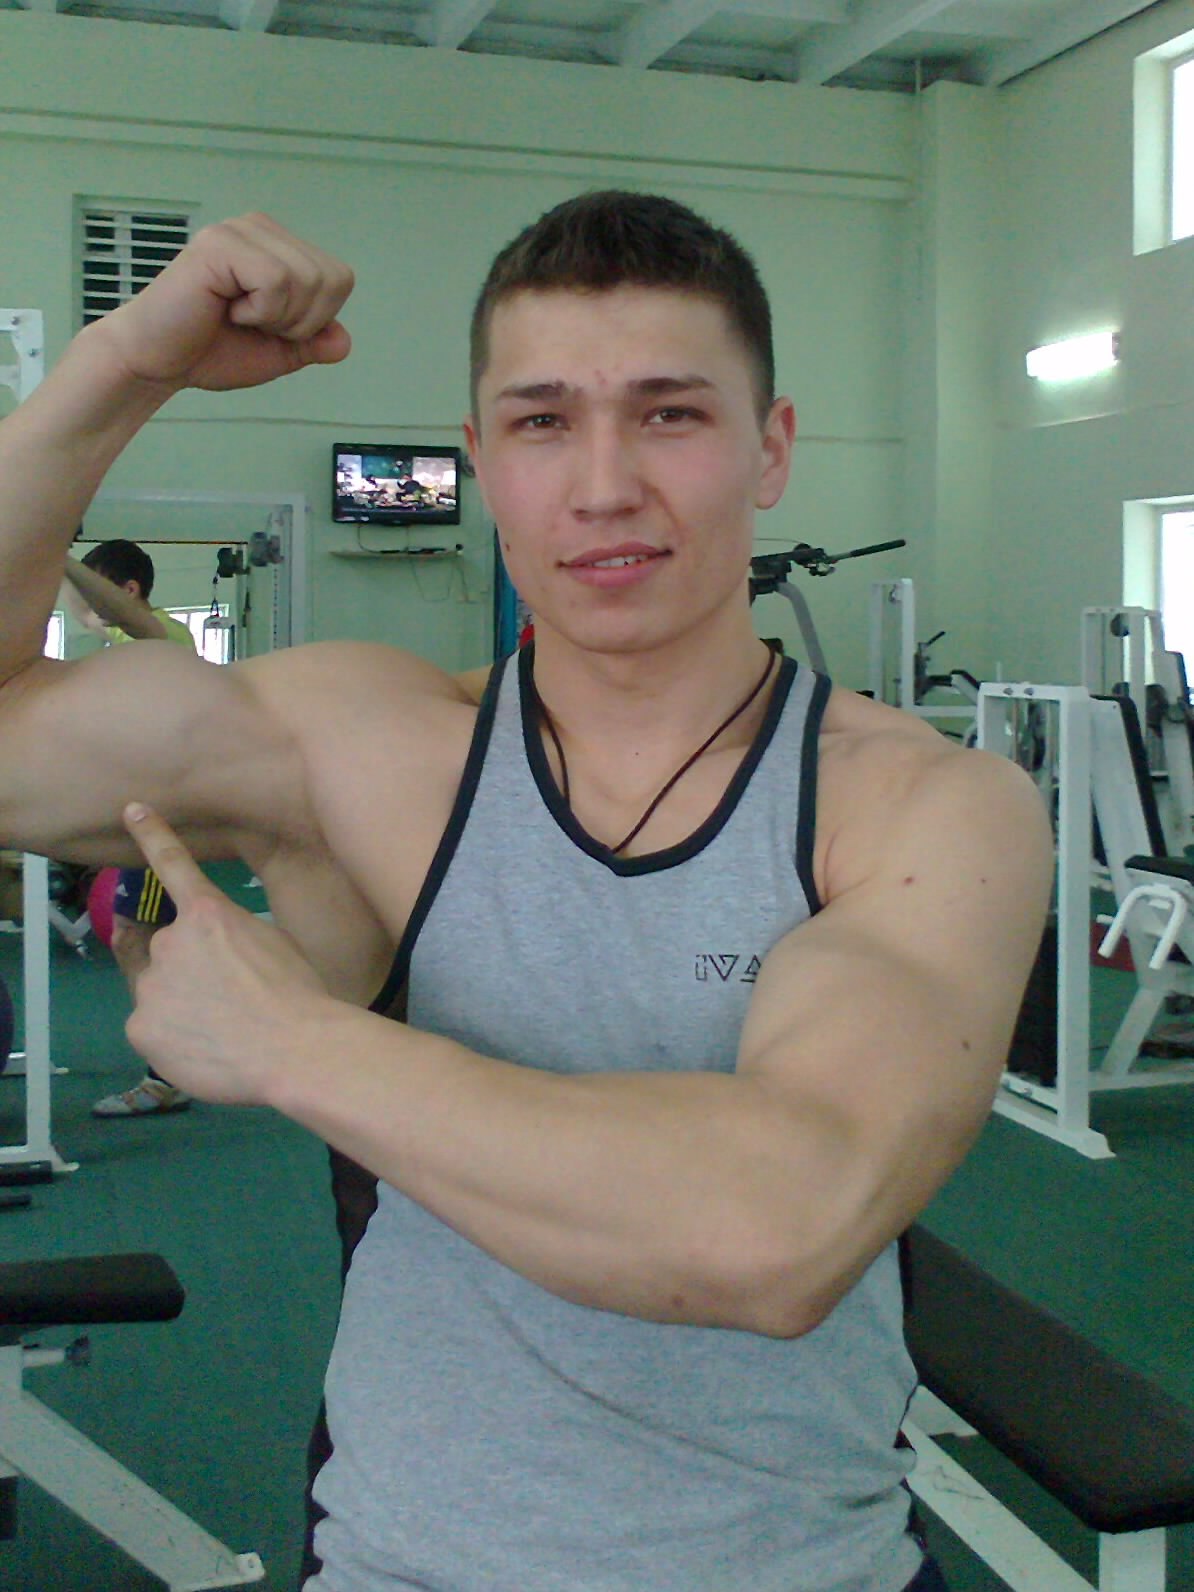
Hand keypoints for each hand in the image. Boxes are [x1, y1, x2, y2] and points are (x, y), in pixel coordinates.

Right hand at [95, 213, 353, 393]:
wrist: (158, 362)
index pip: (340, 279)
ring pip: (306, 280)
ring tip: (236, 314)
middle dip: (300, 321)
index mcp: (278, 246)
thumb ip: (313, 343)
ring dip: (276, 317)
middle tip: (251, 322)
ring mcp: (239, 231)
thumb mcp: (278, 353)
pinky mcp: (219, 244)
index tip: (269, 325)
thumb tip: (342, 341)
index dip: (315, 319)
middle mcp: (260, 228)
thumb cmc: (210, 349)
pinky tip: (225, 308)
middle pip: (331, 279)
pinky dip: (258, 311)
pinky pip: (275, 281)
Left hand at [122, 802, 327, 1104]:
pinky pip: (151, 1027)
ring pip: (156, 990)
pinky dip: (172, 1036)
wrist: (295, 1047)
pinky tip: (205, 1049)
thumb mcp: (273, 943)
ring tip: (220, 1030)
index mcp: (207, 913)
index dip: (150, 834)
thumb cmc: (300, 993)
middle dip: (183, 966)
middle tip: (220, 997)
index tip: (132, 810)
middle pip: (164, 949)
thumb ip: (232, 937)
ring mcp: (150, 985)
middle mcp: (169, 940)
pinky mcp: (141, 1027)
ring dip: (178, 1001)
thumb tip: (216, 957)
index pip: (172, 863)